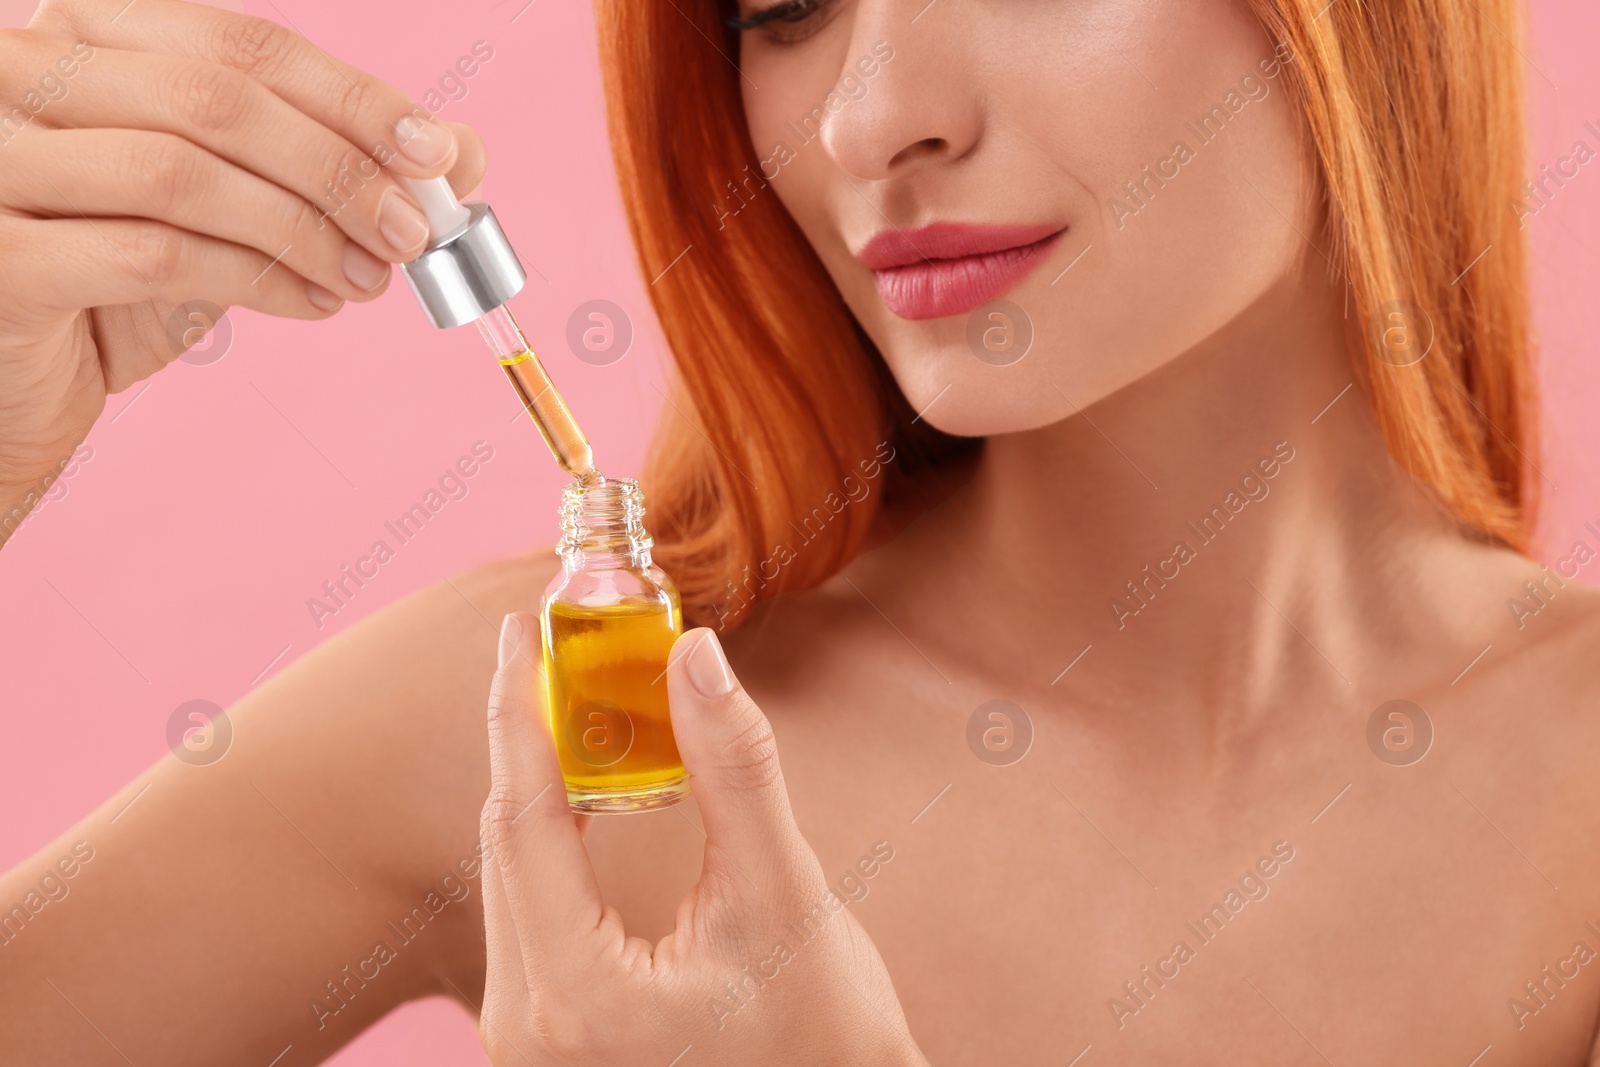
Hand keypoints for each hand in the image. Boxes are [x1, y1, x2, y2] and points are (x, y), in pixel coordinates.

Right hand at [0, 0, 483, 519]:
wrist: (18, 380)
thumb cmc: (123, 277)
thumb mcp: (234, 210)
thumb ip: (330, 169)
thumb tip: (462, 153)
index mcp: (85, 37)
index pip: (240, 45)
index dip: (352, 97)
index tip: (437, 154)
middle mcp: (18, 76)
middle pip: (217, 101)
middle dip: (338, 169)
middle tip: (411, 231)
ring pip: (184, 173)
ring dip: (305, 230)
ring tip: (368, 279)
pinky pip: (155, 256)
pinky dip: (257, 281)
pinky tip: (312, 303)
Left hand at [477, 614, 927, 1065]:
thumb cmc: (821, 1027)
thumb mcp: (783, 891)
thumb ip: (734, 769)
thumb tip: (694, 654)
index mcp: (581, 996)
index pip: (524, 821)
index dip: (521, 712)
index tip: (520, 631)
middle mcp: (528, 1029)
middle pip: (506, 844)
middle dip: (527, 734)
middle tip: (550, 646)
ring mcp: (527, 1040)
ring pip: (512, 876)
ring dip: (536, 783)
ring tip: (567, 698)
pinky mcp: (544, 1035)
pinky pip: (528, 910)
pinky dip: (550, 838)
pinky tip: (577, 787)